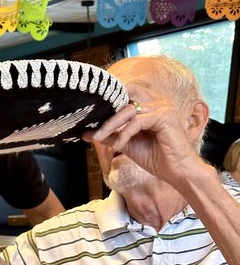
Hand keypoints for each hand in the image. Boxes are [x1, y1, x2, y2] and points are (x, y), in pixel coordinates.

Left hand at [85, 84, 208, 186]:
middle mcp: (156, 101)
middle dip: (107, 104)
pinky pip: (137, 122)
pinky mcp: (164, 117)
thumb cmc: (156, 158)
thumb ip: (109, 135)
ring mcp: (162, 107)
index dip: (107, 100)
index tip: (88, 114)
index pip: (124, 93)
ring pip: (129, 109)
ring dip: (110, 124)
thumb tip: (86, 132)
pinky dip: (124, 134)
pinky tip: (117, 147)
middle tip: (90, 118)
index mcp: (149, 104)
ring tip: (97, 137)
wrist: (177, 172)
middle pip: (126, 92)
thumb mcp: (126, 144)